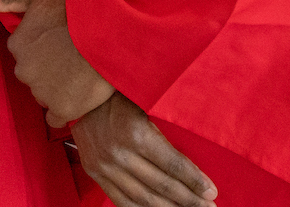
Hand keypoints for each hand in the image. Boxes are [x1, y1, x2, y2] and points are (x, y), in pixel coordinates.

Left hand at [0, 0, 113, 125]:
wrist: (104, 33)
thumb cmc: (73, 9)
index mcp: (17, 44)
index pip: (23, 50)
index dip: (41, 46)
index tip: (57, 41)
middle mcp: (24, 70)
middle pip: (32, 73)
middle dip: (46, 68)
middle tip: (69, 57)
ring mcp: (41, 92)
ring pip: (43, 94)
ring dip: (56, 88)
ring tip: (78, 75)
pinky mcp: (61, 109)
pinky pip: (56, 118)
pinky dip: (63, 110)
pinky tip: (76, 99)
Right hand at [72, 93, 216, 206]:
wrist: (78, 95)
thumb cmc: (119, 94)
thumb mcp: (145, 102)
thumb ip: (165, 127)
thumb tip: (196, 151)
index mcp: (136, 133)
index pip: (173, 165)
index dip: (194, 180)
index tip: (212, 191)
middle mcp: (120, 153)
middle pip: (161, 185)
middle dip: (189, 199)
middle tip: (209, 206)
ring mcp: (105, 166)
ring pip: (143, 198)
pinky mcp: (95, 173)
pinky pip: (122, 200)